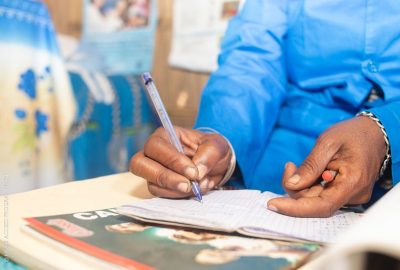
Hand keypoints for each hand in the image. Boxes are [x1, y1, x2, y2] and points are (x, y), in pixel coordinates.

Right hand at [130, 127, 231, 197]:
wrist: (215, 165)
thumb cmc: (212, 150)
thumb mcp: (217, 146)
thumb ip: (209, 154)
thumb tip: (197, 171)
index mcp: (165, 135)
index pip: (156, 146)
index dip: (172, 160)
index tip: (192, 172)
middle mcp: (153, 152)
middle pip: (140, 164)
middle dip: (164, 177)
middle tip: (187, 185)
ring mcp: (153, 170)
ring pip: (151, 183)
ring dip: (174, 189)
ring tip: (197, 187)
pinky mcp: (158, 186)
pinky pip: (160, 194)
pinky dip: (177, 196)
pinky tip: (194, 190)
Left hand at [268, 116, 386, 216]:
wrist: (372, 133)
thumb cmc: (352, 134)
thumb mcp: (327, 143)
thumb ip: (310, 165)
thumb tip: (291, 185)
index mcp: (352, 181)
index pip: (322, 206)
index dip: (295, 209)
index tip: (272, 204)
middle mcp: (354, 195)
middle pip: (315, 203)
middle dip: (294, 188)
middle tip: (289, 166)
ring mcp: (350, 196)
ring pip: (315, 199)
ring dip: (300, 185)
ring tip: (295, 165)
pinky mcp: (344, 194)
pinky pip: (321, 195)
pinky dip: (308, 185)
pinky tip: (305, 171)